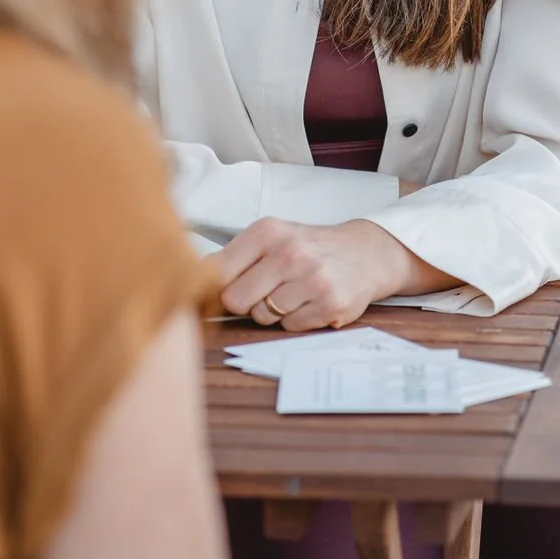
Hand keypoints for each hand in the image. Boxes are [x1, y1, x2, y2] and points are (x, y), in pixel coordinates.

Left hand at [210, 217, 453, 331]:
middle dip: (245, 303)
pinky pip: (290, 327)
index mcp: (267, 231)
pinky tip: (311, 302)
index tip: (219, 293)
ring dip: (273, 312)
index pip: (217, 271)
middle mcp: (289, 252)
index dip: (214, 288)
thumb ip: (236, 260)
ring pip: (262, 316)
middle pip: (235, 300)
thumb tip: (194, 287)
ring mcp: (311, 279)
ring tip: (293, 293)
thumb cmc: (308, 248)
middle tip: (264, 292)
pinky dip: (296, 320)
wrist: (365, 253)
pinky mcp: (330, 304)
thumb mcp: (273, 238)